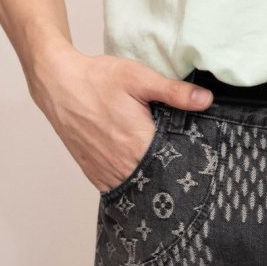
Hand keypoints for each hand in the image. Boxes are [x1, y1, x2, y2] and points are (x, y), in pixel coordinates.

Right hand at [27, 43, 214, 191]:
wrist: (60, 84)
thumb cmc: (99, 79)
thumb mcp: (140, 78)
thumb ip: (174, 92)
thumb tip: (206, 100)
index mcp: (138, 143)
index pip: (174, 163)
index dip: (188, 158)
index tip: (199, 152)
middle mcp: (122, 165)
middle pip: (157, 177)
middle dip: (170, 169)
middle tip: (181, 155)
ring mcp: (105, 173)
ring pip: (138, 187)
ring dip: (150, 177)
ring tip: (162, 162)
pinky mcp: (93, 174)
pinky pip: (118, 187)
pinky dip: (131, 180)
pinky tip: (139, 166)